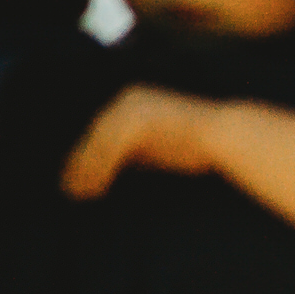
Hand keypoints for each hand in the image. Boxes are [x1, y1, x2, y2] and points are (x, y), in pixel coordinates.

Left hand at [62, 86, 221, 198]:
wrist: (225, 135)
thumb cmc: (197, 144)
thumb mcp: (159, 145)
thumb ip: (138, 152)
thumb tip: (112, 170)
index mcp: (134, 101)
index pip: (101, 129)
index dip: (86, 155)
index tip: (75, 177)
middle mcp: (129, 100)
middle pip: (95, 134)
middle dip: (80, 163)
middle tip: (70, 189)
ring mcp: (133, 109)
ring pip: (99, 143)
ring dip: (85, 169)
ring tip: (78, 193)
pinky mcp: (138, 122)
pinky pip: (110, 149)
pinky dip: (99, 169)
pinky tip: (94, 188)